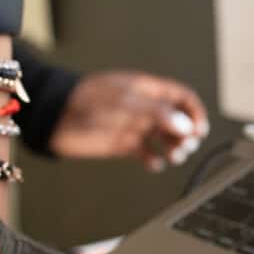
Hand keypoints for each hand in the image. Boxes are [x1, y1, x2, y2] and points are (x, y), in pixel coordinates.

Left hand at [49, 71, 208, 172]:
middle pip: (178, 120)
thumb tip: (185, 125)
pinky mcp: (124, 144)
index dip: (194, 112)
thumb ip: (156, 113)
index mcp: (148, 90)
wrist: (55, 118)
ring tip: (172, 157)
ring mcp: (135, 126)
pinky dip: (154, 160)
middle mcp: (145, 108)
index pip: (182, 98)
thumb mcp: (125, 103)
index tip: (198, 130)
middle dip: (186, 134)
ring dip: (174, 148)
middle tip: (183, 146)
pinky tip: (153, 164)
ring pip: (165, 138)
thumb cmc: (86, 101)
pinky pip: (147, 153)